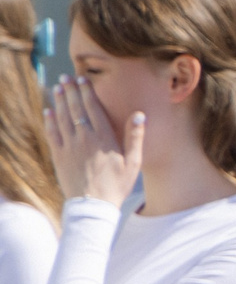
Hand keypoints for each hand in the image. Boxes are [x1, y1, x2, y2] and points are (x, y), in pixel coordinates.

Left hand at [44, 78, 146, 208]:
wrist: (94, 205)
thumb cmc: (117, 185)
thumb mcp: (134, 163)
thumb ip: (135, 137)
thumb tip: (139, 114)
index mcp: (104, 138)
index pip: (93, 109)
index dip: (87, 92)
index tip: (82, 80)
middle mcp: (85, 138)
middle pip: (75, 109)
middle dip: (71, 91)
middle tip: (67, 78)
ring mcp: (69, 146)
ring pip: (62, 118)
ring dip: (60, 101)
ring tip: (59, 88)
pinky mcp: (59, 155)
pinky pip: (52, 133)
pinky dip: (50, 120)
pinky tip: (49, 110)